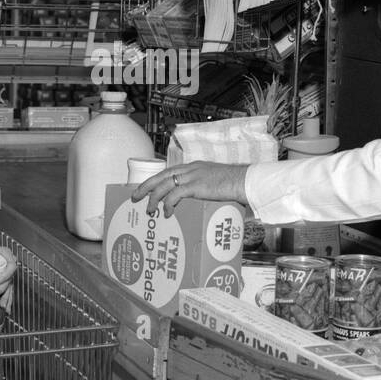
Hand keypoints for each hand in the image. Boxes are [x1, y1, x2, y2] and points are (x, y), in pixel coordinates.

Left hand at [0, 232, 17, 304]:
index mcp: (5, 254)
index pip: (11, 265)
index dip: (6, 274)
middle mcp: (8, 264)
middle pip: (11, 278)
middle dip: (4, 289)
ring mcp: (7, 273)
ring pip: (10, 286)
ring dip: (7, 297)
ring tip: (2, 307)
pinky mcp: (4, 280)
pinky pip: (7, 290)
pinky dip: (7, 299)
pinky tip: (5, 308)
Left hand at [131, 162, 251, 217]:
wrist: (245, 181)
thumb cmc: (235, 184)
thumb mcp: (216, 183)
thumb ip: (205, 189)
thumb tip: (199, 201)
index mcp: (194, 167)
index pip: (169, 171)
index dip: (156, 180)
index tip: (147, 188)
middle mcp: (190, 169)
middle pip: (160, 175)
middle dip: (146, 186)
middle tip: (135, 196)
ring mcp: (192, 176)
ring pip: (164, 185)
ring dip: (153, 198)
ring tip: (148, 209)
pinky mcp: (196, 186)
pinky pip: (174, 195)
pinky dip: (167, 204)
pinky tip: (166, 213)